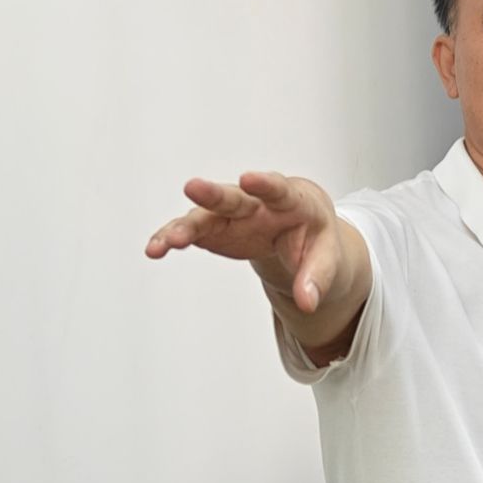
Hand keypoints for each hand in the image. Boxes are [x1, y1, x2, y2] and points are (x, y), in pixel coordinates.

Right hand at [146, 170, 349, 313]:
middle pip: (233, 198)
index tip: (248, 179)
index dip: (264, 184)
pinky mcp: (215, 228)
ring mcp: (232, 214)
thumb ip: (317, 279)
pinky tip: (155, 248)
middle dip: (212, 195)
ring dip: (184, 227)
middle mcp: (256, 202)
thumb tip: (307, 302)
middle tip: (192, 188)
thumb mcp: (327, 258)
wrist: (301, 230)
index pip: (278, 189)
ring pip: (204, 216)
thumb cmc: (314, 237)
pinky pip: (190, 231)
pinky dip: (172, 238)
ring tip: (165, 242)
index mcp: (292, 201)